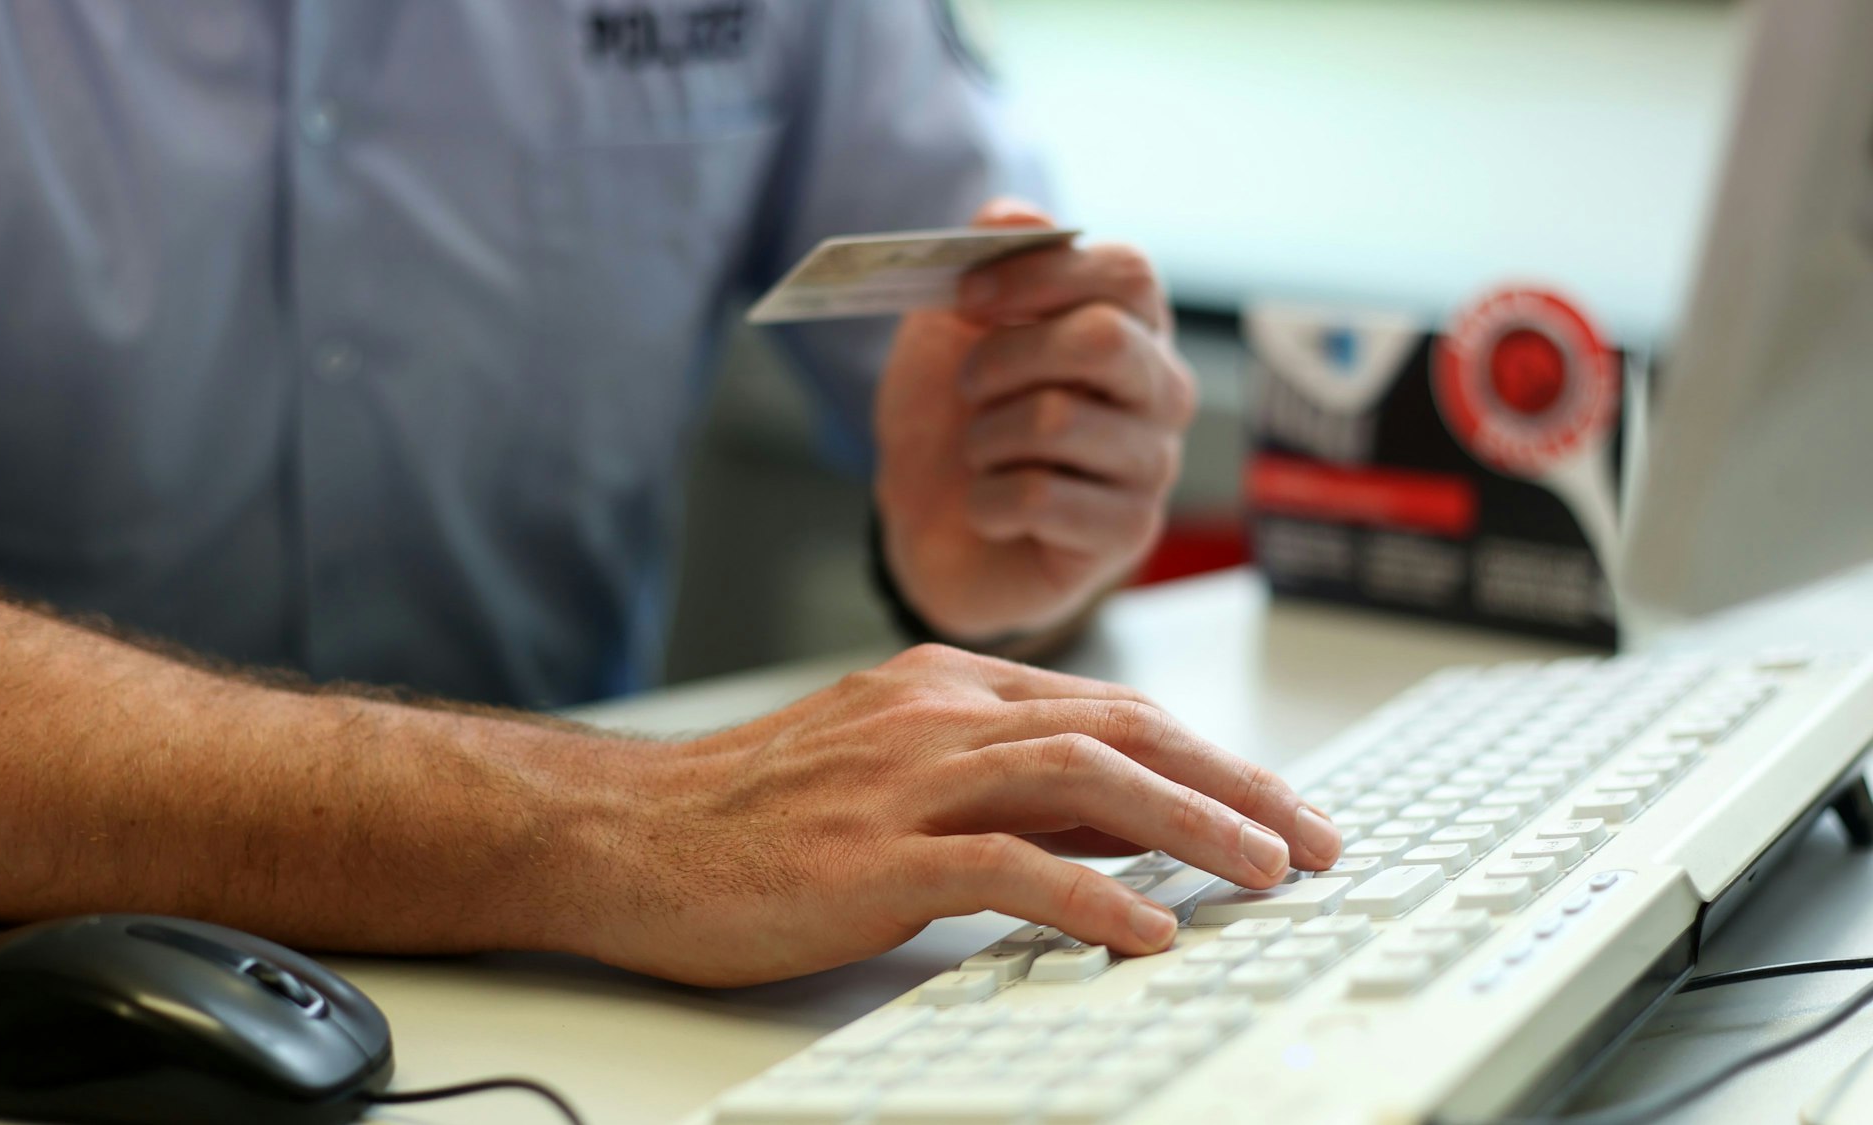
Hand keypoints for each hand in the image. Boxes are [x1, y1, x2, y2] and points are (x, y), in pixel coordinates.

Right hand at [576, 645, 1339, 985]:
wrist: (626, 834)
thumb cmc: (752, 812)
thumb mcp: (892, 776)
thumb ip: (1003, 791)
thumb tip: (1124, 831)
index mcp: (945, 691)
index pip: (1112, 712)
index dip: (1212, 758)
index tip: (1281, 807)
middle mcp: (936, 717)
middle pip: (1123, 733)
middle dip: (1236, 785)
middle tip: (1316, 840)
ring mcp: (904, 780)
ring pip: (1083, 780)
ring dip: (1194, 825)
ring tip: (1268, 873)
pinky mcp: (870, 855)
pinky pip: (1005, 869)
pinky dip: (1091, 898)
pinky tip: (1150, 932)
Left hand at [874, 199, 1197, 642]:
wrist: (928, 527)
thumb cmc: (952, 419)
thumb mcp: (947, 327)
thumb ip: (984, 259)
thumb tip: (1019, 216)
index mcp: (1130, 325)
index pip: (1127, 271)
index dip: (1039, 275)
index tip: (966, 300)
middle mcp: (1160, 390)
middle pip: (1102, 339)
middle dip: (1006, 357)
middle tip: (968, 386)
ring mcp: (1152, 465)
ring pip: (1057, 420)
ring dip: (985, 436)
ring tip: (979, 454)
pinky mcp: (1128, 534)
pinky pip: (1040, 496)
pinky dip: (987, 501)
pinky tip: (991, 509)